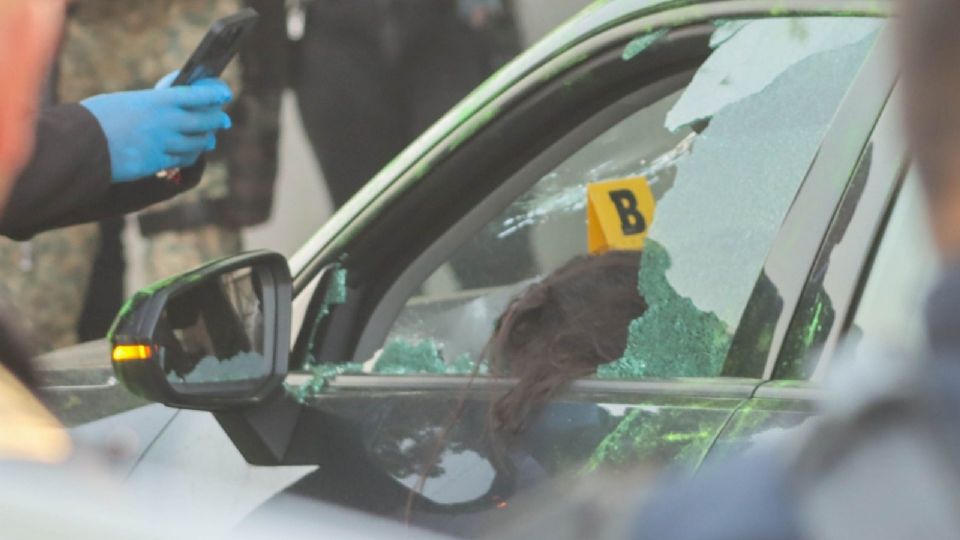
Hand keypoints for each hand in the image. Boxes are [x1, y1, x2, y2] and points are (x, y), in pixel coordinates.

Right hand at [80, 76, 232, 182]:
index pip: (195, 96)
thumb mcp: (125, 103)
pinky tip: (190, 154)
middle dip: (217, 120)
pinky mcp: (155, 163)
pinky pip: (181, 160)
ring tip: (209, 138)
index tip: (225, 94)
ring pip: (196, 144)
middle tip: (223, 120)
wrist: (78, 145)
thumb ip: (150, 107)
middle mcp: (165, 122)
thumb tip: (169, 112)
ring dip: (205, 140)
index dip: (213, 95)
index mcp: (156, 101)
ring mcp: (162, 144)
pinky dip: (189, 156)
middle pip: (203, 122)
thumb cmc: (94, 119)